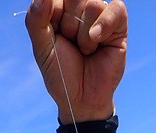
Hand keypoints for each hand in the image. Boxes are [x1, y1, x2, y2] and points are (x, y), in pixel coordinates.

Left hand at [26, 0, 127, 123]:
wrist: (81, 99)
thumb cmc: (61, 75)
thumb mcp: (42, 49)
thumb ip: (36, 20)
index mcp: (59, 11)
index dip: (54, 16)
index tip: (55, 36)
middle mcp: (80, 10)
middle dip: (70, 25)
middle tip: (71, 46)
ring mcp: (100, 16)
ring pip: (93, 4)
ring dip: (85, 35)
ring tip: (85, 51)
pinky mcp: (119, 26)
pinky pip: (116, 9)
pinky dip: (105, 24)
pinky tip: (96, 40)